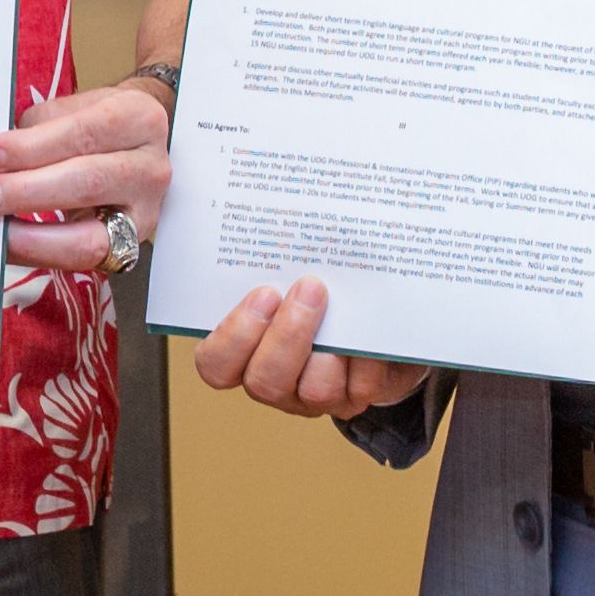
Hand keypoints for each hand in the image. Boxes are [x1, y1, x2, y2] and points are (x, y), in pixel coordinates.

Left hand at [0, 78, 172, 272]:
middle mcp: (150, 167)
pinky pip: (83, 260)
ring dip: (34, 233)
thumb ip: (37, 128)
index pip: (84, 133)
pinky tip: (12, 243)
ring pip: (90, 233)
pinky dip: (42, 253)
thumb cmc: (99, 125)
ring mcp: (146, 213)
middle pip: (89, 182)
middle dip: (29, 191)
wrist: (139, 148)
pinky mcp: (130, 247)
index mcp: (137, 118)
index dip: (33, 147)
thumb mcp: (76, 108)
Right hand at [190, 280, 432, 420]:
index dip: (232, 337)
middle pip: (264, 382)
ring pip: (314, 390)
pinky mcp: (359, 397)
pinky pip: (361, 385)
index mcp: (248, 352)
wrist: (378, 321)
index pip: (217, 364)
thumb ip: (275, 259)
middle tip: (309, 286)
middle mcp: (279, 380)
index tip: (263, 293)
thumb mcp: (290, 272)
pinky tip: (372, 320)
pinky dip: (367, 352)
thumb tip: (267, 198)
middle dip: (286, 335)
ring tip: (340, 301)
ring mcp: (318, 395)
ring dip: (327, 345)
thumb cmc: (322, 288)